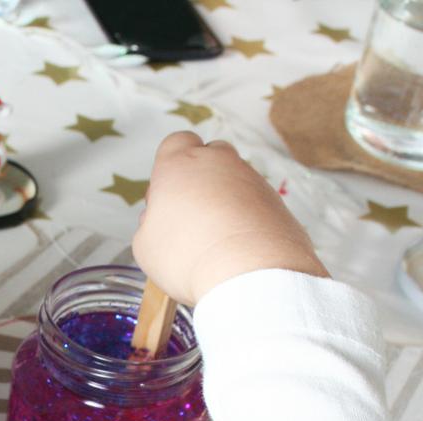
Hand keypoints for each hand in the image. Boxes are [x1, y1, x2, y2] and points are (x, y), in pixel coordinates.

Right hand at [132, 132, 326, 306]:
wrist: (251, 275)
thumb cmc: (190, 257)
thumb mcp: (145, 245)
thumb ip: (151, 223)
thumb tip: (160, 222)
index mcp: (181, 164)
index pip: (175, 143)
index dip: (170, 167)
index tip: (165, 194)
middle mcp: (219, 163)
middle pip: (208, 157)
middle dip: (199, 180)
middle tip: (189, 216)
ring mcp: (252, 180)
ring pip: (234, 181)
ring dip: (225, 203)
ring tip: (215, 240)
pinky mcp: (276, 202)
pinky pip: (256, 204)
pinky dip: (247, 220)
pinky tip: (238, 249)